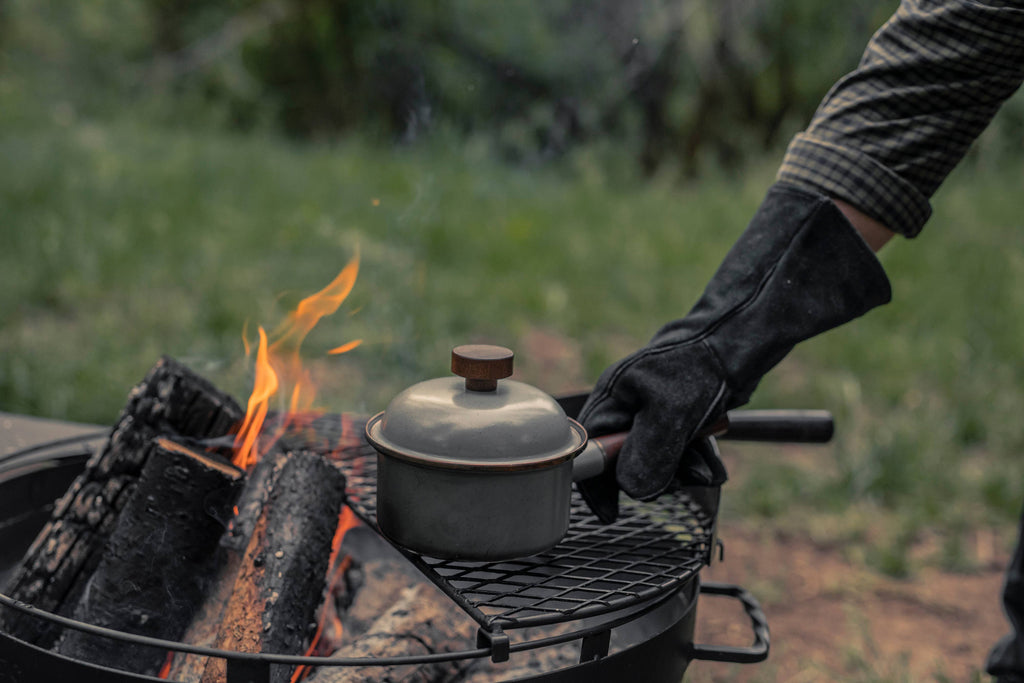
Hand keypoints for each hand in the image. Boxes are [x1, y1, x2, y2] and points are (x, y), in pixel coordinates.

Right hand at [577, 183, 890, 521]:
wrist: (738, 343)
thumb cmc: (699, 368)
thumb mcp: (670, 415)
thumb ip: (647, 456)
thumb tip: (633, 491)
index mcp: (611, 399)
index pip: (588, 451)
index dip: (597, 485)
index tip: (611, 515)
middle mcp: (625, 408)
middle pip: (625, 463)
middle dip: (657, 477)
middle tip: (686, 474)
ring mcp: (651, 414)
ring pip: (657, 463)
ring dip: (684, 471)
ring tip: (708, 467)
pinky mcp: (676, 419)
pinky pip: (678, 454)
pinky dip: (695, 461)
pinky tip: (712, 462)